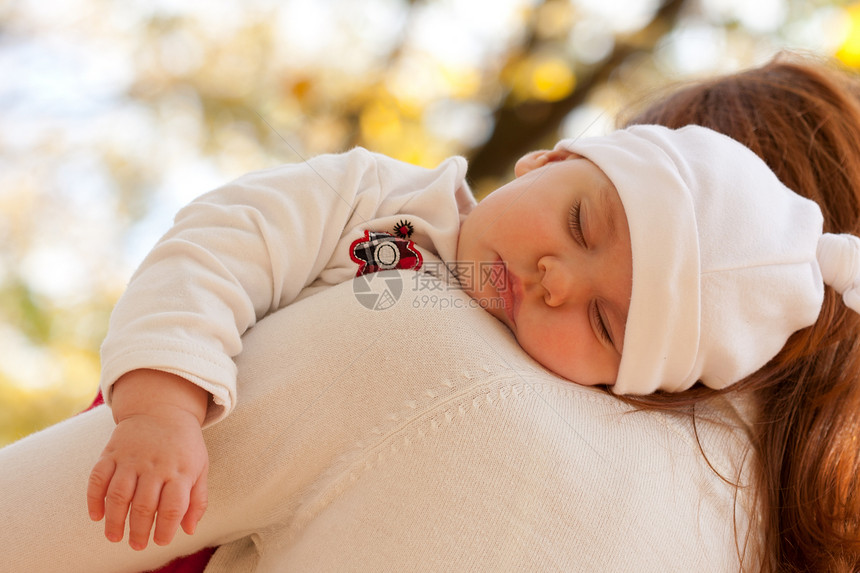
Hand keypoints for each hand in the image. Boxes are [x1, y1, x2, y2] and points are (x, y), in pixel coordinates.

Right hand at [87, 370, 209, 549]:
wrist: (163, 408)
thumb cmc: (184, 445)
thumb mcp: (200, 468)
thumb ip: (197, 499)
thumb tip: (189, 530)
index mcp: (179, 471)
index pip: (172, 506)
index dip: (165, 528)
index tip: (160, 541)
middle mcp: (154, 465)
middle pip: (143, 505)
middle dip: (138, 530)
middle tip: (136, 545)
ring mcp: (131, 458)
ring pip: (118, 495)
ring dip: (114, 520)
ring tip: (114, 537)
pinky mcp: (112, 451)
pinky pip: (98, 477)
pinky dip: (94, 498)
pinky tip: (96, 516)